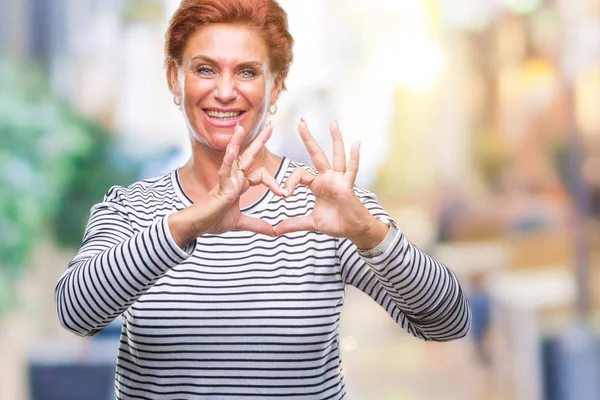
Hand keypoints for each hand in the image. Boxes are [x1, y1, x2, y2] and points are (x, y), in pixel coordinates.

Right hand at [169, 123, 283, 245]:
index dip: (273, 182)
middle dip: (259, 142)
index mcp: (239, 185)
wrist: (196, 226)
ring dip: (237, 141)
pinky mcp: (220, 187)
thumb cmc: (213, 221)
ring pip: (233, 157)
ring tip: (241, 127)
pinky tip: (233, 148)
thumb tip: (273, 232)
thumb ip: (257, 224)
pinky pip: (225, 170)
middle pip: (248, 156)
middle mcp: (233, 179)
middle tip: (270, 126)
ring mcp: (226, 181)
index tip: (283, 194)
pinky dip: (229, 159)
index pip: (259, 174)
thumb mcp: (240, 223)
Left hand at [274, 120, 387, 246]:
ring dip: (335, 140)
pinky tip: (356, 144)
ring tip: (333, 124)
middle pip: (316, 154)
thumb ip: (294, 224)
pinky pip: (352, 170)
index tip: (285, 194)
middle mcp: (327, 177)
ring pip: (336, 156)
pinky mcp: (348, 185)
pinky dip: (354, 158)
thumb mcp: (311, 223)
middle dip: (308, 138)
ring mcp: (339, 179)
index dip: (290, 182)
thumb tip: (276, 230)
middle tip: (301, 121)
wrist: (353, 231)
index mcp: (317, 184)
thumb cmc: (336, 223)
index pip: (299, 174)